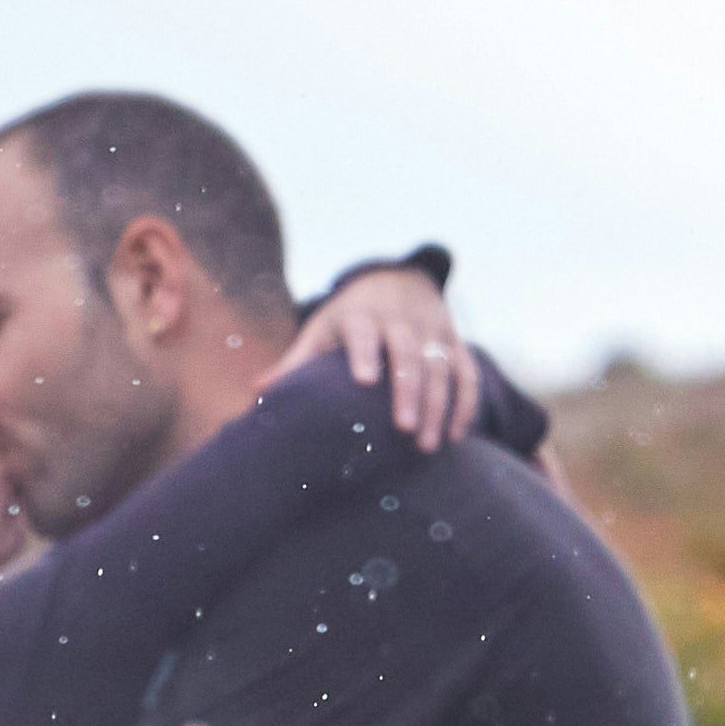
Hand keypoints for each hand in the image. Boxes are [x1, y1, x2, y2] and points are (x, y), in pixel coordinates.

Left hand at [285, 265, 477, 451]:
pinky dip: (465, 403)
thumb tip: (258, 390)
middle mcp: (401, 319)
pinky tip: (457, 435)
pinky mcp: (454, 341)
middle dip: (408, 392)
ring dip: (438, 406)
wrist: (398, 279)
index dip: (365, 352)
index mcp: (363, 314)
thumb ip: (298, 360)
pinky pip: (465, 371)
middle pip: (409, 353)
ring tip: (428, 446)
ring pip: (441, 367)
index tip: (365, 380)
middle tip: (403, 430)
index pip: (365, 331)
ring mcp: (432, 330)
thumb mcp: (323, 328)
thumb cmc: (351, 315)